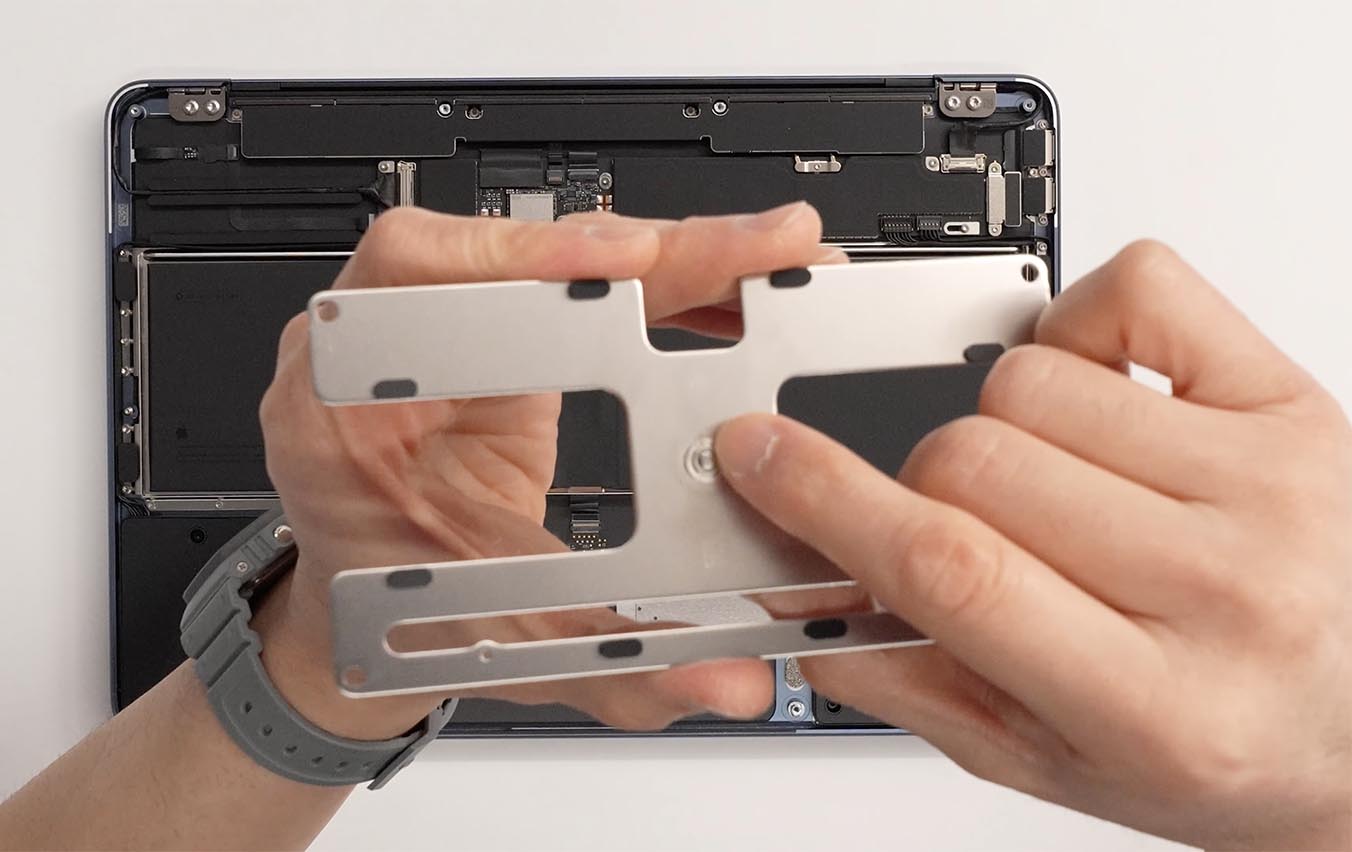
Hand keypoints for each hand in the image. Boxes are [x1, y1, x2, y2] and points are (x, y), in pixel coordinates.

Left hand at [256, 203, 843, 738]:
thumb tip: (728, 681)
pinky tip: (723, 296)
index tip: (614, 262)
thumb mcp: (504, 654)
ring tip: (759, 264)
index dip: (513, 255)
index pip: (406, 276)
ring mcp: (444, 332)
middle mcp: (384, 348)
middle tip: (748, 250)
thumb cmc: (400, 621)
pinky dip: (657, 285)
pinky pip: (576, 284)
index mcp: (336, 409)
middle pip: (510, 252)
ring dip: (666, 255)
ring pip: (552, 255)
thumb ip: (616, 675)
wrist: (364, 620)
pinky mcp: (499, 339)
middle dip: (645, 248)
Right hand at [715, 241, 1351, 849]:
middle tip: (965, 530)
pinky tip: (1097, 394)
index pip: (950, 569)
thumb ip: (918, 685)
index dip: (828, 497)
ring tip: (1053, 484)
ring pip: (1030, 382)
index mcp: (1155, 706)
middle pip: (973, 462)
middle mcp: (1226, 586)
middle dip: (927, 487)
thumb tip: (806, 593)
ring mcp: (1271, 480)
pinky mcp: (1292, 399)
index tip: (762, 453)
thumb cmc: (1228, 748)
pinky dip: (1079, 324)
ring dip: (1002, 426)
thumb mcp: (1057, 765)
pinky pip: (1136, 289)